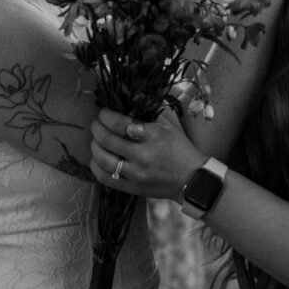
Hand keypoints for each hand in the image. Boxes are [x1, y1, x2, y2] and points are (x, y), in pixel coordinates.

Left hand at [90, 108, 206, 199]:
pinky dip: (96, 166)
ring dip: (94, 146)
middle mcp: (142, 155)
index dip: (105, 115)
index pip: (119, 123)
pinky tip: (97, 158)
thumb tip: (128, 100)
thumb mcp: (168, 126)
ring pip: (102, 159)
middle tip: (96, 124)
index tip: (103, 112)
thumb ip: (148, 113)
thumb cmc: (181, 149)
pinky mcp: (132, 188)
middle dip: (96, 128)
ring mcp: (136, 174)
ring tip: (96, 140)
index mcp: (152, 136)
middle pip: (106, 139)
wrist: (194, 179)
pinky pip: (105, 178)